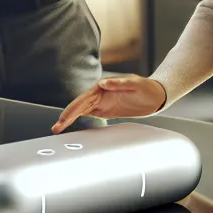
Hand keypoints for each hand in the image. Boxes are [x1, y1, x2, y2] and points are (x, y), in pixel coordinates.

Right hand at [51, 76, 167, 132]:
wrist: (156, 95)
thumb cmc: (147, 87)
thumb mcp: (135, 84)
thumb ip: (118, 84)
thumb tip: (102, 83)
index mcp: (103, 87)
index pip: (83, 99)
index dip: (73, 109)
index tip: (65, 118)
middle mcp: (99, 94)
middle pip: (78, 106)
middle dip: (66, 117)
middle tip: (56, 128)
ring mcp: (102, 102)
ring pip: (81, 111)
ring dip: (70, 119)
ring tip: (59, 129)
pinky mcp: (106, 110)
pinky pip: (89, 115)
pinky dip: (79, 120)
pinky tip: (71, 127)